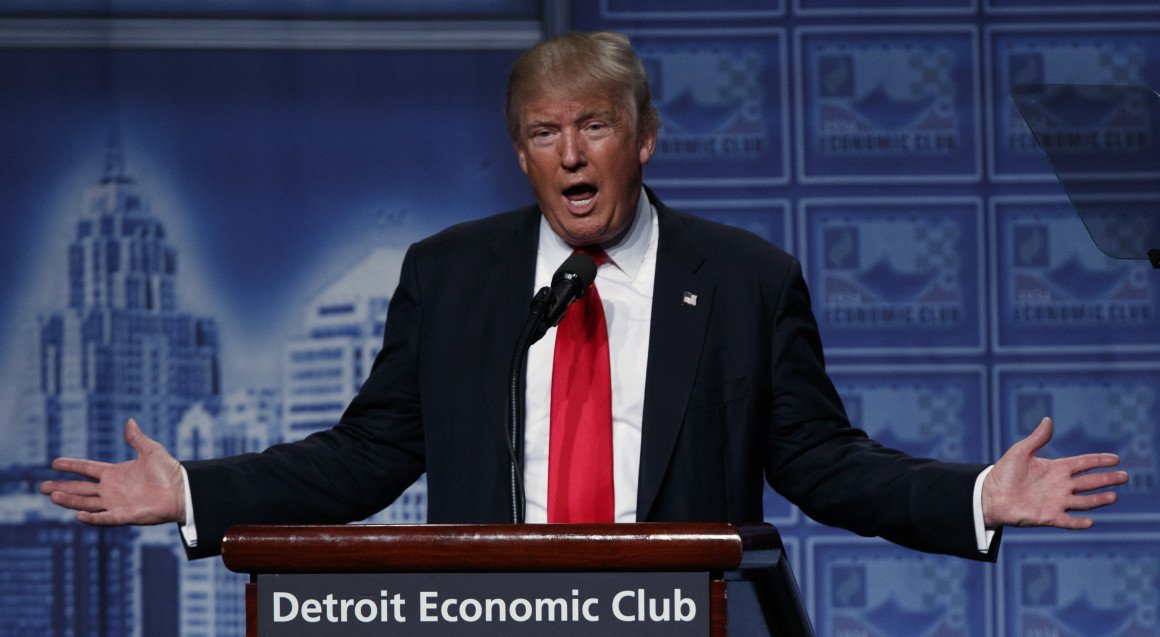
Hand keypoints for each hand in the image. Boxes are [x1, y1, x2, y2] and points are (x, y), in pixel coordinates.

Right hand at [40, 419, 185, 525]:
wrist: (182, 490)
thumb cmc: (169, 471)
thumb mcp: (151, 450)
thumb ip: (137, 438)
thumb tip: (129, 421)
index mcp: (115, 473)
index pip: (88, 469)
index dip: (72, 466)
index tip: (54, 463)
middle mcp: (112, 489)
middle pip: (81, 489)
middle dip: (62, 487)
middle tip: (42, 487)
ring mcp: (116, 503)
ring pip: (87, 503)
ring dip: (70, 501)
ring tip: (53, 496)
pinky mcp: (125, 515)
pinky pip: (105, 518)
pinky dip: (92, 518)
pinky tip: (79, 515)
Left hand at [983, 417, 1127, 528]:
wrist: (990, 495)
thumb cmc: (1003, 472)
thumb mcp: (1020, 451)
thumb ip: (1036, 438)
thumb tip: (1048, 419)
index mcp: (1056, 469)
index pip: (1083, 463)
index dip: (1099, 461)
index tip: (1116, 459)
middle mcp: (1060, 485)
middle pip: (1089, 482)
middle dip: (1107, 479)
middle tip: (1125, 476)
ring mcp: (1056, 502)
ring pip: (1084, 502)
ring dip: (1098, 500)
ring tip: (1113, 496)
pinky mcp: (1048, 516)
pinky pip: (1067, 520)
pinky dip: (1078, 522)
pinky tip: (1090, 521)